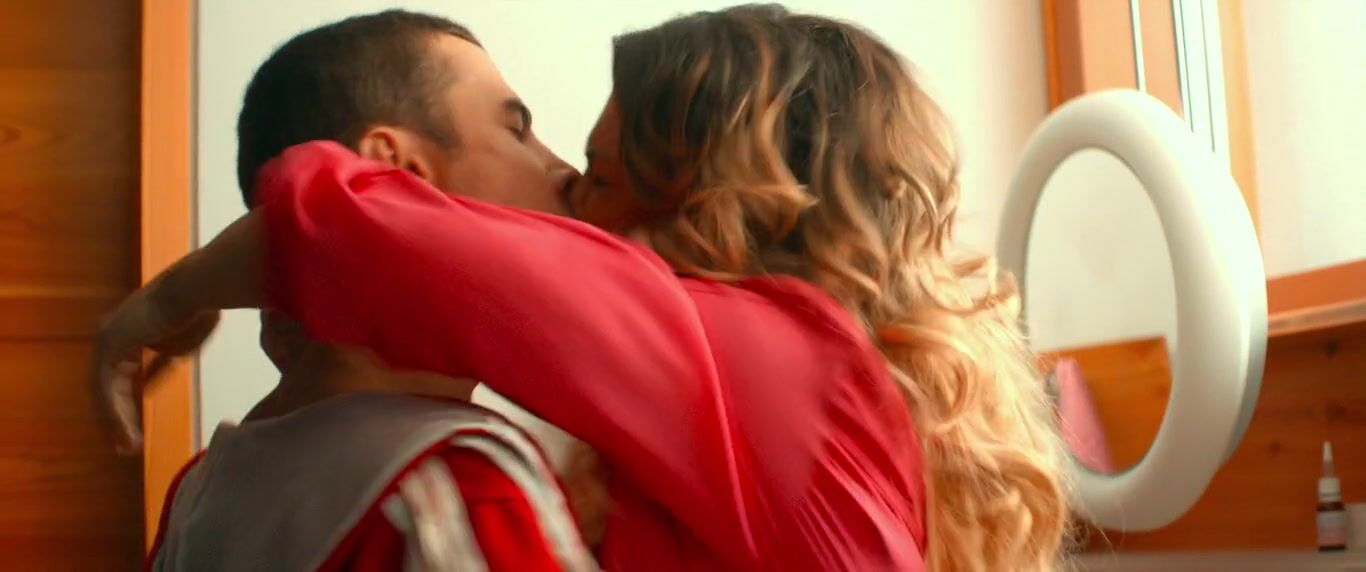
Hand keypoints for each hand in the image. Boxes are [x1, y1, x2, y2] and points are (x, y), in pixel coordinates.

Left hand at [91, 276, 219, 453]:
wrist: (195, 289)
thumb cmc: (199, 311)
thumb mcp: (181, 346)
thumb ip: (163, 364)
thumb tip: (147, 383)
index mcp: (130, 333)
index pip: (122, 375)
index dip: (128, 404)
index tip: (134, 428)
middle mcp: (112, 336)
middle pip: (109, 386)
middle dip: (118, 418)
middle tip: (126, 445)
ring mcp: (107, 340)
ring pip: (104, 391)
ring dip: (115, 421)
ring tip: (126, 447)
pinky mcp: (109, 346)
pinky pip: (105, 388)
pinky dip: (113, 412)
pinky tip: (122, 432)